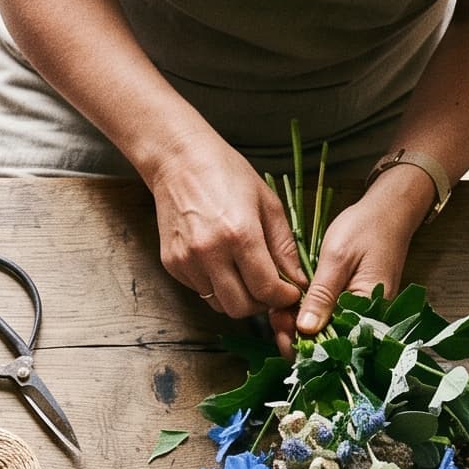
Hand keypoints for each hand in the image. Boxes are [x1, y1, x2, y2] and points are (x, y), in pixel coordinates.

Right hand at [146, 142, 304, 326]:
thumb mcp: (267, 204)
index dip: (283, 297)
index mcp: (239, 234)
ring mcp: (187, 261)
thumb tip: (297, 280)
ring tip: (245, 275)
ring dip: (237, 297)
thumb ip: (284, 247)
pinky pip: (200, 291)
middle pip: (240, 307)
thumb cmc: (226, 174)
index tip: (289, 292)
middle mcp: (209, 252)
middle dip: (260, 304)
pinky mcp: (172, 264)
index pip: (265, 288)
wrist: (180, 161)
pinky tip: (221, 262)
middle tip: (269, 289)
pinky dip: (216, 286)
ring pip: (218, 304)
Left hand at [288, 167, 434, 343]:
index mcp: (369, 310)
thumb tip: (306, 329)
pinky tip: (292, 308)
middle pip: (330, 345)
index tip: (280, 328)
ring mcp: (362, 315)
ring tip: (279, 311)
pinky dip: (311, 317)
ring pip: (327, 335)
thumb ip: (322, 295)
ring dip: (301, 328)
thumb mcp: (337, 258)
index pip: (334, 344)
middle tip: (275, 318)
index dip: (304, 344)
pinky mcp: (355, 307)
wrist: (388, 212)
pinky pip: (331, 321)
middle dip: (298, 337)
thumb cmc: (366, 228)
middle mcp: (369, 320)